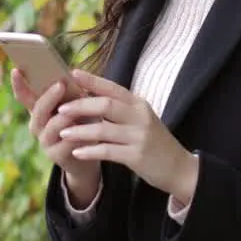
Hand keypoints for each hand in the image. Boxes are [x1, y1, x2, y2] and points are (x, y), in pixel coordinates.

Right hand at [9, 69, 100, 192]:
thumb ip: (71, 93)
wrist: (88, 153)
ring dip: (64, 116)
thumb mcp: (77, 105)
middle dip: (49, 97)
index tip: (16, 69)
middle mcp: (37, 125)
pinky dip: (76, 134)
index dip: (18, 84)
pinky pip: (66, 143)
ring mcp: (45, 141)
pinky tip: (85, 129)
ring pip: (52, 126)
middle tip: (60, 84)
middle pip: (38, 110)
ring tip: (76, 108)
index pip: (24, 96)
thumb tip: (72, 74)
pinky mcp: (57, 156)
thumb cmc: (83, 122)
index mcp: (40, 109)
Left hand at [57, 69, 199, 203]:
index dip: (92, 80)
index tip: (72, 73)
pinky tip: (77, 152)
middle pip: (106, 105)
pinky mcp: (137, 156)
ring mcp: (139, 136)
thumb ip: (122, 109)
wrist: (179, 168)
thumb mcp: (142, 119)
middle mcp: (140, 116)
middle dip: (81, 106)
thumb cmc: (155, 142)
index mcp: (139, 104)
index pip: (113, 88)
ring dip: (80, 131)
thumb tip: (91, 96)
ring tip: (62, 133)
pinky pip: (108, 151)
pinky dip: (90, 151)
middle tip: (61, 109)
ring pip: (104, 129)